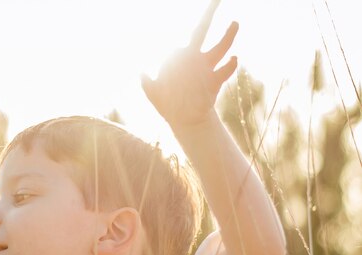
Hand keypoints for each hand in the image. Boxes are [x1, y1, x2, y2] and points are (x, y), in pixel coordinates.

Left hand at [141, 0, 238, 129]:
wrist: (184, 118)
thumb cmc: (167, 104)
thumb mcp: (153, 94)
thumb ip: (147, 83)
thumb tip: (141, 72)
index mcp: (180, 57)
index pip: (177, 47)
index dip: (170, 63)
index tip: (164, 80)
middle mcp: (196, 58)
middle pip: (203, 30)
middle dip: (210, 13)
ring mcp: (207, 68)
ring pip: (220, 48)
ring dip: (227, 36)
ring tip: (234, 22)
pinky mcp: (216, 81)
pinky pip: (225, 70)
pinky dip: (230, 65)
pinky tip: (234, 58)